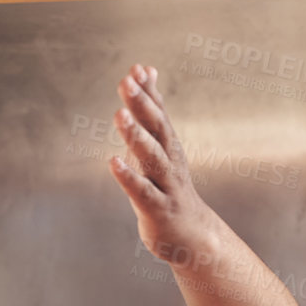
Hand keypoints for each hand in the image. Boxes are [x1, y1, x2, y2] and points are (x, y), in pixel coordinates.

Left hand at [108, 63, 224, 262]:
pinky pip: (142, 191)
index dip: (147, 92)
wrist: (193, 236)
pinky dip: (128, 177)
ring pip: (151, 157)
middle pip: (157, 129)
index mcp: (169, 147)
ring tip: (119, 114)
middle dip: (142, 104)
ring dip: (136, 136)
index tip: (135, 69)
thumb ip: (150, 112)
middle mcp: (170, 160)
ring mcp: (166, 185)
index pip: (159, 114)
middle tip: (126, 82)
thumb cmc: (169, 188)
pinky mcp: (157, 208)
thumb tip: (146, 70)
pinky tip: (112, 162)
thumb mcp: (160, 149)